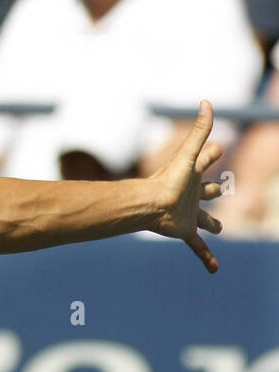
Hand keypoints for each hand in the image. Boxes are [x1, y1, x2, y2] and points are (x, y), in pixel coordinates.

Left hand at [146, 100, 224, 272]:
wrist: (148, 206)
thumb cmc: (167, 180)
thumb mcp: (188, 154)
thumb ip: (198, 129)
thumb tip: (206, 101)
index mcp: (193, 174)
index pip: (207, 159)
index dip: (211, 153)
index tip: (215, 147)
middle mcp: (192, 194)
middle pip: (208, 190)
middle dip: (215, 189)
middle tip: (221, 188)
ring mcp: (190, 213)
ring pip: (204, 219)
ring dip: (211, 224)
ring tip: (219, 228)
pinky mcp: (186, 230)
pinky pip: (197, 246)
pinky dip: (206, 257)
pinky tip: (214, 270)